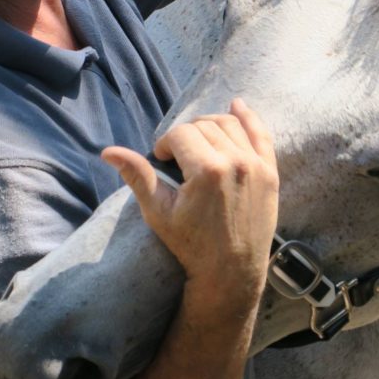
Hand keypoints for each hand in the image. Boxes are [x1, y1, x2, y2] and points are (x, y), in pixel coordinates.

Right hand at [102, 99, 278, 315]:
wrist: (231, 273)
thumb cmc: (191, 245)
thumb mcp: (158, 212)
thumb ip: (137, 175)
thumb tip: (108, 152)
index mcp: (207, 171)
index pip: (180, 134)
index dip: (165, 144)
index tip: (162, 160)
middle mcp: (235, 162)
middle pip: (203, 126)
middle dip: (185, 136)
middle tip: (178, 156)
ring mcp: (257, 166)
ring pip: (229, 124)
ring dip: (209, 125)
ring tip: (198, 141)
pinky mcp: (270, 173)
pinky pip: (260, 134)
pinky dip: (249, 117)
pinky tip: (237, 105)